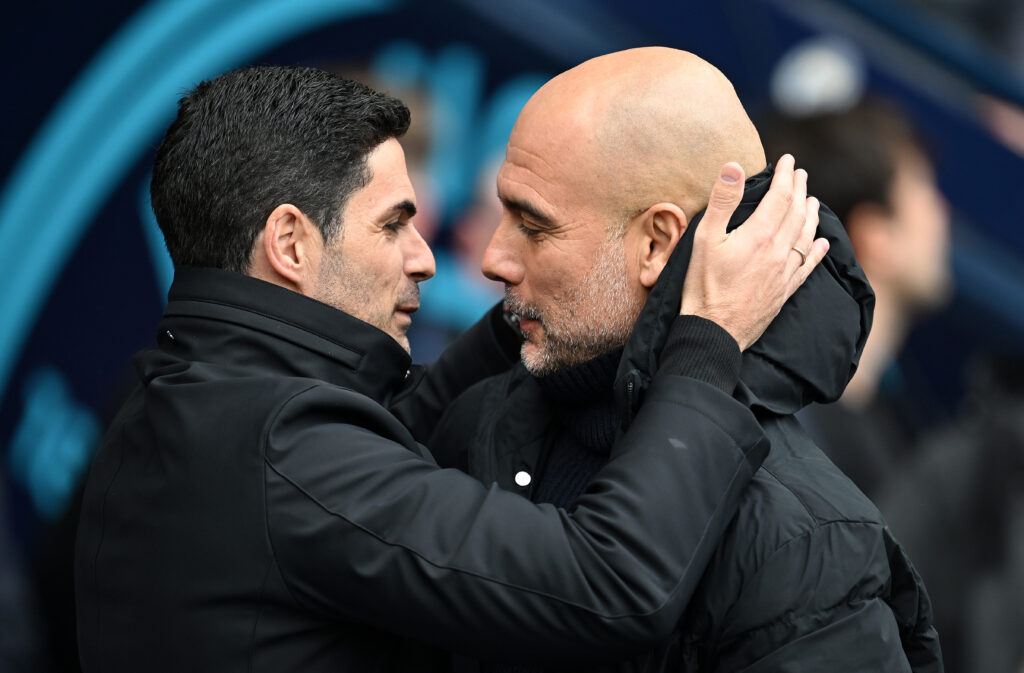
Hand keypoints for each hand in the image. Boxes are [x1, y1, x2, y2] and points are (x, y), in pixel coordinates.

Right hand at [680, 155, 827, 350]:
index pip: (780, 195)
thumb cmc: (703, 285)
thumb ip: (722, 201)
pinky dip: (818, 250)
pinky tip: (822, 243)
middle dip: (800, 189)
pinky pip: (809, 265)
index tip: (787, 160)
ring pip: (807, 236)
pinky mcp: (785, 290)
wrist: (715, 331)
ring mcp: (785, 272)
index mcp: (761, 234)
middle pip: (797, 212)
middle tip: (801, 174)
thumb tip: (734, 166)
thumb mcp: (705, 239)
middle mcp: (779, 250)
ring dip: (811, 214)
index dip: (786, 175)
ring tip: (813, 201)